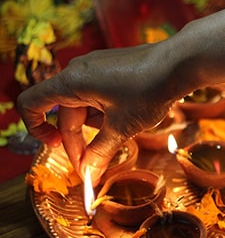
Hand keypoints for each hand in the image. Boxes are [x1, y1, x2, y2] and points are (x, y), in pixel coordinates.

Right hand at [17, 43, 182, 185]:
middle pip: (65, 112)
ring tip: (123, 134)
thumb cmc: (148, 90)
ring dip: (97, 128)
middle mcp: (79, 71)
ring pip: (85, 106)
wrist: (180, 63)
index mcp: (71, 82)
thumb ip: (100, 152)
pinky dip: (107, 114)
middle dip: (78, 142)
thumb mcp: (122, 127)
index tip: (55, 148)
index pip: (32, 103)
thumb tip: (88, 174)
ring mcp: (97, 68)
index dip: (36, 128)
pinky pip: (99, 96)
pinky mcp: (113, 69)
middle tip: (94, 166)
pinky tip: (128, 121)